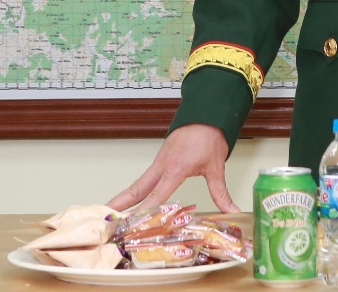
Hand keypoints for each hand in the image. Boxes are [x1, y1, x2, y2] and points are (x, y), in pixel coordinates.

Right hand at [108, 123, 238, 213]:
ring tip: (111, 213)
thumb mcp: (216, 167)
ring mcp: (159, 162)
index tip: (132, 225)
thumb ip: (221, 192)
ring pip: (139, 183)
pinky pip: (145, 178)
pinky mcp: (161, 160)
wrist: (207, 113)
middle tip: (105, 217)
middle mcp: (162, 166)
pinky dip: (136, 190)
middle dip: (120, 204)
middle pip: (137, 189)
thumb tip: (232, 210)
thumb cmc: (209, 136)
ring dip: (125, 198)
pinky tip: (132, 201)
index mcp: (175, 169)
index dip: (144, 212)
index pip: (156, 196)